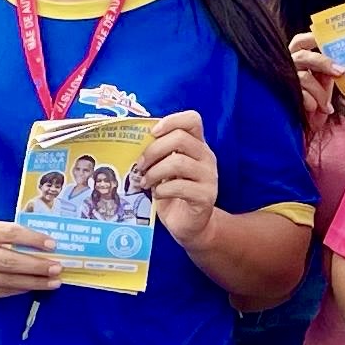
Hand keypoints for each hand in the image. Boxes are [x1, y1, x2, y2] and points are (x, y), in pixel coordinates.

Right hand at [0, 220, 61, 297]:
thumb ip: (4, 233)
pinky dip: (18, 290)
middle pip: (8, 262)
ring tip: (53, 282)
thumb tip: (40, 244)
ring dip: (33, 282)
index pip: (8, 233)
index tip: (52, 244)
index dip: (31, 239)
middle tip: (57, 268)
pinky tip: (33, 287)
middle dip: (36, 266)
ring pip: (6, 281)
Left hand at [133, 110, 219, 240]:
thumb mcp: (165, 168)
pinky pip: (180, 187)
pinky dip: (162, 190)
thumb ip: (158, 153)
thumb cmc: (174, 193)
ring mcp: (209, 176)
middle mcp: (206, 157)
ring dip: (154, 172)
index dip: (171, 120)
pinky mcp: (206, 196)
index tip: (152, 133)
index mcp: (197, 145)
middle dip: (153, 150)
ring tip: (145, 182)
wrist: (190, 224)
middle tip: (140, 164)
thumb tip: (134, 141)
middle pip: (181, 138)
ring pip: (178, 162)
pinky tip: (157, 195)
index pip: (192, 120)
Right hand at [287, 35, 342, 129]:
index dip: (311, 37)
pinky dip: (312, 102)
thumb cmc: (315, 102)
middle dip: (323, 62)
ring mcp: (285, 81)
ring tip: (327, 106)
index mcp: (299, 59)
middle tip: (340, 71)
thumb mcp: (324, 85)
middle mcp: (288, 66)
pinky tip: (316, 109)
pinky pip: (301, 94)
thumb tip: (341, 65)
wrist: (304, 127)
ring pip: (304, 77)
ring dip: (320, 93)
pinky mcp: (283, 96)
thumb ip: (328, 73)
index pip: (301, 42)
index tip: (326, 39)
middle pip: (303, 56)